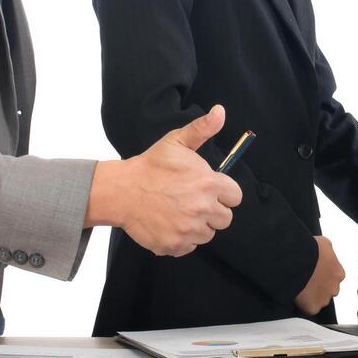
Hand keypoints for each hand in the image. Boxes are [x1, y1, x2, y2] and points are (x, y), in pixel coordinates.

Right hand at [87, 106, 242, 256]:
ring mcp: (188, 230)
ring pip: (208, 233)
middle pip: (225, 219)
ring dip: (197, 225)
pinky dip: (182, 238)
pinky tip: (169, 222)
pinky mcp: (175, 245)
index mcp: (209, 184)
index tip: (209, 190)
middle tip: (192, 201)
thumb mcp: (177, 141)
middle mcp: (202, 209)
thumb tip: (220, 111)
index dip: (224, 193)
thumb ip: (202, 128)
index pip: (235, 197)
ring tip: (178, 210)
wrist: (122, 190)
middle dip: (212, 210)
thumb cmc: (151, 166)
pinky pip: (190, 246)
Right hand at [294, 236, 345, 314]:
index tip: (314, 272)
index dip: (323, 275)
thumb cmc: (310, 250)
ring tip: (299, 286)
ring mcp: (324, 299)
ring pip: (318, 300)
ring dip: (311, 295)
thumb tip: (325, 251)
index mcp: (339, 273)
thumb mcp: (324, 243)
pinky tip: (296, 294)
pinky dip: (303, 304)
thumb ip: (328, 252)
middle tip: (306, 280)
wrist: (298, 260)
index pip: (333, 277)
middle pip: (327, 290)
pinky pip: (308, 308)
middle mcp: (334, 288)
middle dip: (319, 287)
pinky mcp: (313, 308)